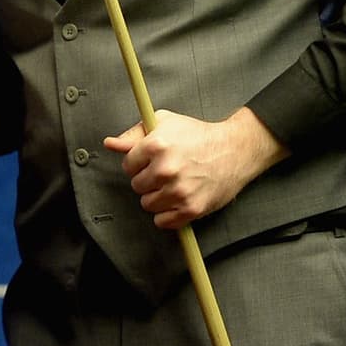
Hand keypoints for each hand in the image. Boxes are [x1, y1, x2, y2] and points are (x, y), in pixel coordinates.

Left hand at [101, 107, 287, 229]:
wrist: (235, 150)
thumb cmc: (199, 135)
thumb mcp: (165, 122)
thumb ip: (134, 134)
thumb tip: (111, 144)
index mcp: (156, 145)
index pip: (128, 166)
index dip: (139, 163)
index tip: (151, 161)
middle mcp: (166, 169)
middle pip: (136, 186)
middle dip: (148, 180)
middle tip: (166, 172)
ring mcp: (179, 191)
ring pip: (148, 205)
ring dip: (157, 197)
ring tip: (174, 184)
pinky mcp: (191, 209)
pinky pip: (163, 222)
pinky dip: (168, 215)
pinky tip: (178, 200)